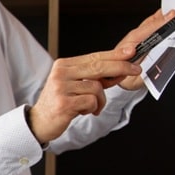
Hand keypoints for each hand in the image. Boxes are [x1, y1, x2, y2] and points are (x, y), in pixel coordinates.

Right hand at [27, 10, 172, 142]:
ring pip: (97, 87)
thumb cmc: (60, 102)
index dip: (114, 55)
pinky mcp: (64, 103)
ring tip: (91, 107)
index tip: (131, 53)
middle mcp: (61, 73)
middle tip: (135, 70)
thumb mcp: (75, 85)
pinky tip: (84, 112)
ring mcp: (61, 88)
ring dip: (100, 100)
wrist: (39, 122)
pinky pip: (91, 101)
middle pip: (98, 67)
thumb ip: (94, 77)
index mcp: (64, 65)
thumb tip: (120, 70)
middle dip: (120, 68)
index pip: (94, 57)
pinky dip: (93, 108)